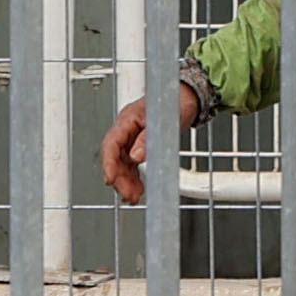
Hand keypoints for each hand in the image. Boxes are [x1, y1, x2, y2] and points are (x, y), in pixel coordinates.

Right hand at [99, 76, 207, 201]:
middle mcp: (126, 129)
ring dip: (126, 181)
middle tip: (127, 194)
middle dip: (119, 178)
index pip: (111, 143)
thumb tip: (135, 157)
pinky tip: (138, 189)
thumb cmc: (175, 102)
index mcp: (127, 119)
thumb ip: (147, 139)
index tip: (110, 179)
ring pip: (122, 163)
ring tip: (133, 197)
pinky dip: (134, 178)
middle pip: (115, 157)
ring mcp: (131, 137)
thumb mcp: (164, 121)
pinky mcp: (139, 145)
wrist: (186, 98)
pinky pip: (131, 164)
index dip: (109, 163)